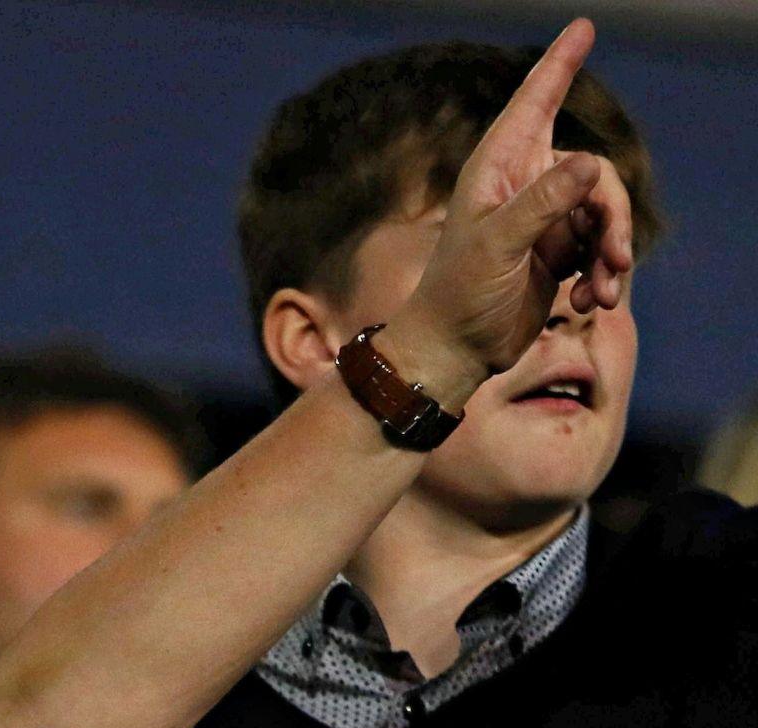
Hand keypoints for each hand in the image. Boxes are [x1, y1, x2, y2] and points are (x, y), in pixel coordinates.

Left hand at [379, 18, 635, 408]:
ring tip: (600, 296)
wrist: (454, 350)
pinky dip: (602, 276)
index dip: (559, 66)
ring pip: (607, 214)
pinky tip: (586, 303)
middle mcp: (522, 186)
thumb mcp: (496, 246)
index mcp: (497, 170)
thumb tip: (588, 164)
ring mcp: (543, 219)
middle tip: (617, 261)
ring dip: (613, 255)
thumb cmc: (458, 295)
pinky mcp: (558, 251)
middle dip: (614, 218)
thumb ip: (542, 204)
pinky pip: (603, 248)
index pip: (534, 104)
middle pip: (596, 175)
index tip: (583, 27)